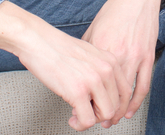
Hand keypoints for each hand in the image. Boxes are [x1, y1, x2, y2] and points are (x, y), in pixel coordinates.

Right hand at [0, 0, 130, 130]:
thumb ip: (100, 71)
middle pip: (116, 105)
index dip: (115, 107)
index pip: (125, 92)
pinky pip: (87, 120)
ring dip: (92, 120)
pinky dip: (80, 124)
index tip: (104, 112)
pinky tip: (72, 118)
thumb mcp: (89, 55)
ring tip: (78, 115)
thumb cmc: (58, 48)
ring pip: (106, 115)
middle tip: (88, 113)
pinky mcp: (78, 91)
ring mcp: (93, 80)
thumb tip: (102, 94)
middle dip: (101, 114)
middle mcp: (106, 70)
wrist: (38, 41)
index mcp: (110, 61)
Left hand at [82, 0, 163, 121]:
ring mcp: (134, 57)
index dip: (83, 100)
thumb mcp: (93, 30)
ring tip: (110, 120)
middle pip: (108, 93)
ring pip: (125, 94)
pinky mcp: (148, 56)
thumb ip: (87, 51)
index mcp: (100, 49)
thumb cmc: (114, 10)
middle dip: (100, 112)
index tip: (78, 108)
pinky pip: (143, 85)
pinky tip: (129, 110)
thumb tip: (79, 70)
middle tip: (94, 120)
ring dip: (117, 112)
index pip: (90, 83)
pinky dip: (136, 101)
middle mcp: (117, 55)